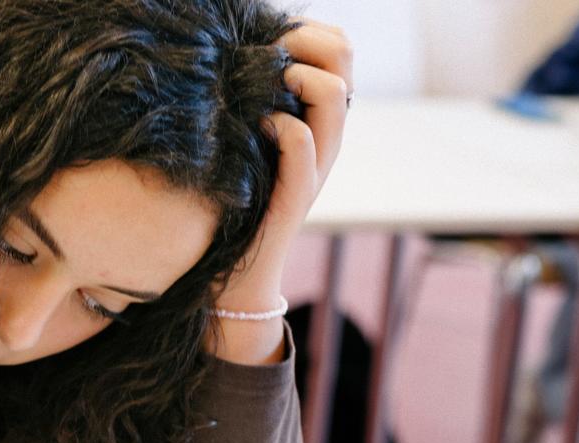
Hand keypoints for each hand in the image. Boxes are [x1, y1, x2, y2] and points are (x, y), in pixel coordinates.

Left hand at [211, 20, 353, 345]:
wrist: (239, 275)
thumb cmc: (234, 205)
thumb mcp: (246, 143)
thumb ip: (253, 103)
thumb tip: (239, 59)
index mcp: (318, 118)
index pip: (339, 48)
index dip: (310, 30)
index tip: (271, 39)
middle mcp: (326, 136)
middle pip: (344, 57)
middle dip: (304, 41)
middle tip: (266, 55)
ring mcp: (317, 164)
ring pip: (333, 94)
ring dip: (295, 77)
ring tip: (263, 90)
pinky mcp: (298, 193)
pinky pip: (302, 141)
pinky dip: (280, 125)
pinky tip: (257, 128)